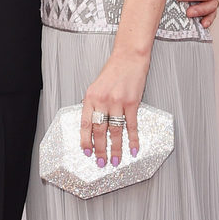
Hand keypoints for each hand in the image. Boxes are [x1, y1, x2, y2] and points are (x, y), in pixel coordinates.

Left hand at [80, 50, 148, 165]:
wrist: (129, 57)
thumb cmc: (114, 71)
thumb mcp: (96, 86)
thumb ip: (94, 105)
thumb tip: (93, 126)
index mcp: (90, 97)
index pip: (85, 124)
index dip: (85, 141)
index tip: (87, 152)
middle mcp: (102, 100)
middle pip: (99, 130)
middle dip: (100, 150)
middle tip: (101, 162)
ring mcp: (117, 102)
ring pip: (115, 131)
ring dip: (115, 149)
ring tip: (115, 160)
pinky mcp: (132, 102)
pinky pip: (131, 126)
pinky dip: (133, 139)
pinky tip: (133, 148)